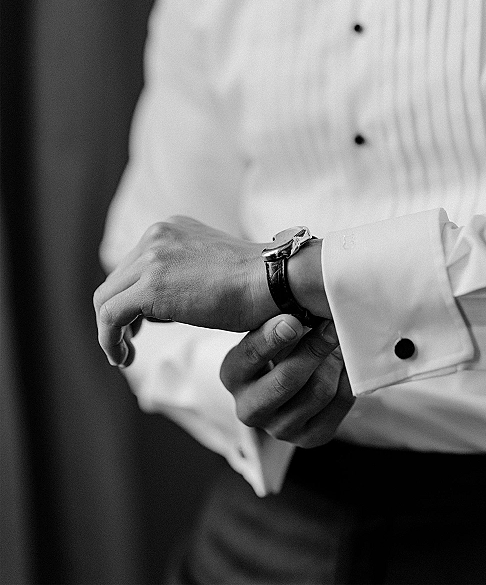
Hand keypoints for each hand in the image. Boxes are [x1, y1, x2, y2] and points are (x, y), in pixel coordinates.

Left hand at [94, 216, 273, 365]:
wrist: (277, 280)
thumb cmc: (258, 284)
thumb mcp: (213, 268)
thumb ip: (184, 275)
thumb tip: (162, 304)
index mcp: (173, 229)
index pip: (135, 265)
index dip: (132, 299)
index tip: (140, 326)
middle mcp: (158, 235)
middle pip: (117, 280)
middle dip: (119, 315)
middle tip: (129, 344)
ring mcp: (152, 257)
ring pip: (106, 298)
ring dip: (111, 331)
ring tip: (123, 356)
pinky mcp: (150, 286)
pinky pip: (109, 316)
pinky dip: (110, 341)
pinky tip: (122, 358)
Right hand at [220, 315, 353, 447]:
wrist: (288, 379)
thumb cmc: (277, 344)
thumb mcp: (268, 329)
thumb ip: (280, 321)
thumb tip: (301, 314)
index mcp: (232, 375)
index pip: (251, 354)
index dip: (274, 336)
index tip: (294, 319)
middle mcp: (249, 408)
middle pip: (286, 380)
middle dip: (313, 350)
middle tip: (331, 327)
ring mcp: (279, 428)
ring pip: (318, 392)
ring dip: (334, 362)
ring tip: (339, 341)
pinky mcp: (308, 438)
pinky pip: (338, 405)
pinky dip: (346, 380)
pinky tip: (346, 363)